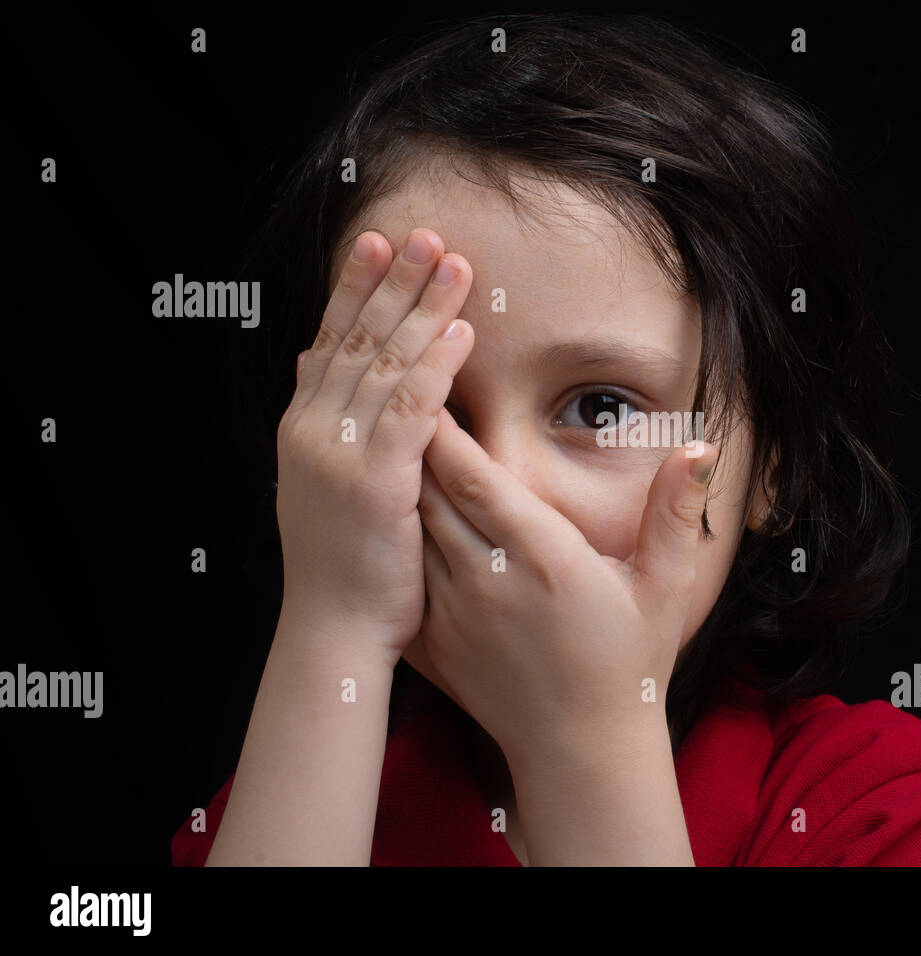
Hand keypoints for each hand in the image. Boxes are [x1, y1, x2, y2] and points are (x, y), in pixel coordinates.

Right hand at [274, 228, 473, 660]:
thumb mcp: (324, 485)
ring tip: (456, 263)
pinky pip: (412, 408)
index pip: (331, 340)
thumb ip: (329, 426)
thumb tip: (319, 370)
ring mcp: (340, 452)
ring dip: (423, 307)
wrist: (333, 630)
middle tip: (426, 234)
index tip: (381, 243)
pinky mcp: (376, 480)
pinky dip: (436, 365)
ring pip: (385, 362)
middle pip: (358, 337)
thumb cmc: (342, 565)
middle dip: (394, 281)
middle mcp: (314, 430)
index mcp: (303, 428)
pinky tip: (462, 331)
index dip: (356, 289)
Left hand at [414, 406, 717, 773]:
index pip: (474, 477)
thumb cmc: (628, 662)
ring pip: (404, 533)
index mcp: (544, 558)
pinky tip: (377, 521)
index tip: (429, 385)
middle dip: (407, 443)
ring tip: (378, 444)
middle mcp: (487, 581)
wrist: (581, 747)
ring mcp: (452, 615)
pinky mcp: (432, 644)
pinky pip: (397, 580)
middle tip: (392, 395)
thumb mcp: (666, 589)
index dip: (443, 428)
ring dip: (392, 489)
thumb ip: (675, 513)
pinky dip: (385, 546)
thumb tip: (700, 445)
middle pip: (427, 494)